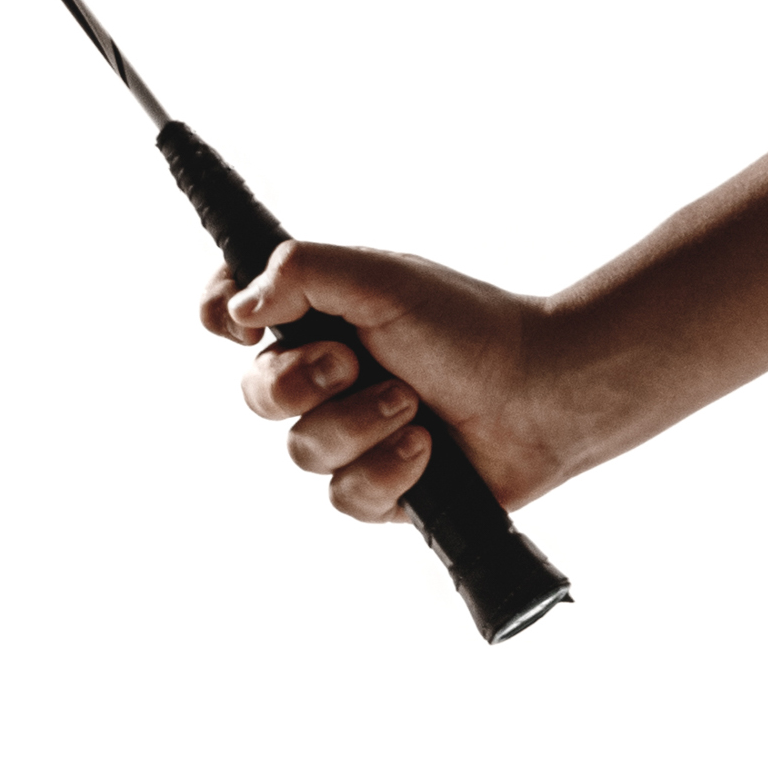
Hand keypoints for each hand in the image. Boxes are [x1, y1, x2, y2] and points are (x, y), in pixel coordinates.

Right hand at [209, 240, 579, 526]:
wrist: (545, 390)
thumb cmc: (470, 327)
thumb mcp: (383, 278)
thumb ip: (303, 271)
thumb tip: (239, 304)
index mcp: (320, 320)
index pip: (236, 315)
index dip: (222, 316)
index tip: (241, 321)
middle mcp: (328, 380)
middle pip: (258, 394)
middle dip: (299, 381)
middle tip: (352, 363)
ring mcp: (352, 436)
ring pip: (303, 451)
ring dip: (359, 423)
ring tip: (413, 403)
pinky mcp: (381, 490)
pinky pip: (346, 495)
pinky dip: (388, 470)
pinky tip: (427, 449)